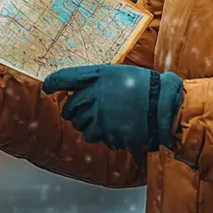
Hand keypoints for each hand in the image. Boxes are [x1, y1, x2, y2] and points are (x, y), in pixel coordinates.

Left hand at [41, 64, 183, 151]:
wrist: (165, 105)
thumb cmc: (143, 85)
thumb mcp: (116, 73)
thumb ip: (93, 79)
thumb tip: (69, 88)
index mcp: (98, 77)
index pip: (65, 78)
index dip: (53, 83)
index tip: (47, 87)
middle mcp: (95, 96)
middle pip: (70, 110)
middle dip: (75, 112)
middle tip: (88, 110)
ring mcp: (102, 117)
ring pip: (82, 128)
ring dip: (89, 126)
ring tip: (105, 120)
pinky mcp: (111, 134)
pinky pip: (99, 138)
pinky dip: (105, 135)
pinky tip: (118, 127)